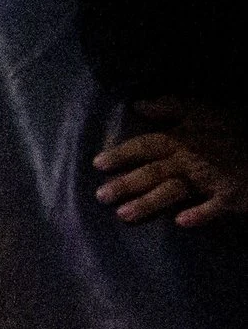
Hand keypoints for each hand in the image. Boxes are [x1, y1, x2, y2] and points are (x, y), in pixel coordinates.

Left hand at [95, 99, 247, 226]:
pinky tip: (180, 222)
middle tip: (100, 196)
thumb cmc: (231, 129)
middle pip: (152, 172)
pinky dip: (199, 214)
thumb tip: (137, 105)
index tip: (97, 164)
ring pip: (174, 191)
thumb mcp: (200, 109)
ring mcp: (210, 180)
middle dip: (125, 184)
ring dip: (149, 202)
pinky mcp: (231, 196)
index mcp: (181, 139)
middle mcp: (190, 160)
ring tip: (123, 215)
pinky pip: (213, 207)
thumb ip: (168, 106)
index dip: (121, 153)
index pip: (145, 145)